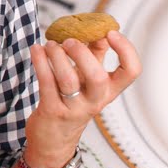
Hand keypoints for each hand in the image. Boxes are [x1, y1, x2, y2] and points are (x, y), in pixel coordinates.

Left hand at [22, 30, 140, 167]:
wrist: (54, 140)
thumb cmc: (73, 102)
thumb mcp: (89, 81)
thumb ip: (96, 54)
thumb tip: (99, 28)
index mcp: (109, 91)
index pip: (131, 71)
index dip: (126, 50)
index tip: (111, 32)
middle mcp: (95, 101)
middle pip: (98, 77)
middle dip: (83, 54)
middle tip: (70, 40)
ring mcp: (73, 108)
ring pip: (68, 80)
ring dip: (57, 55)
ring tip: (50, 44)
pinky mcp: (52, 111)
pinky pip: (46, 83)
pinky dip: (40, 62)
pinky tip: (37, 49)